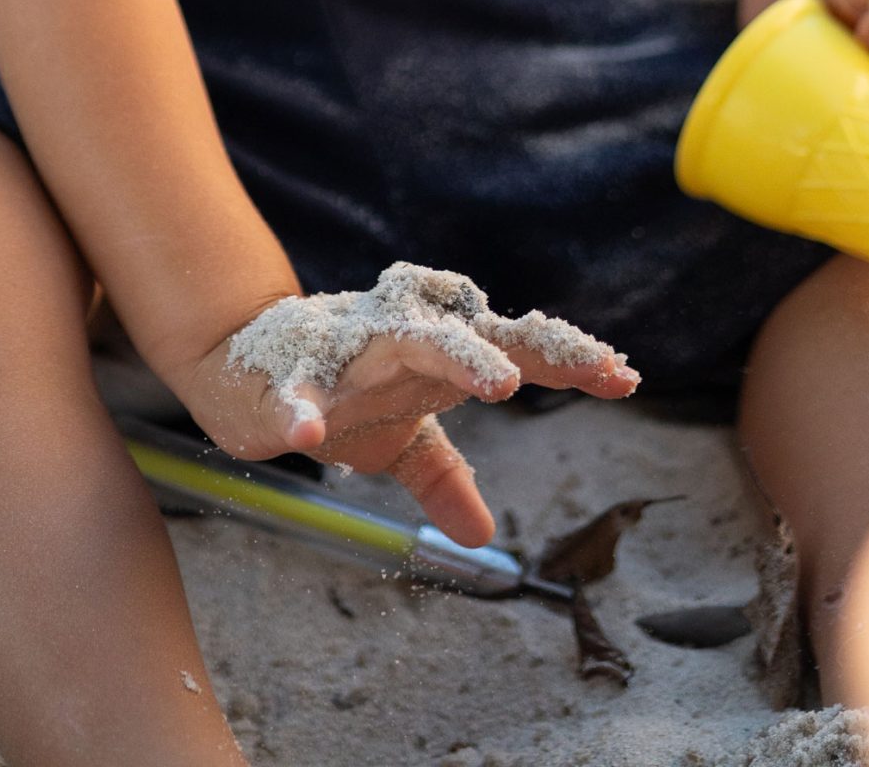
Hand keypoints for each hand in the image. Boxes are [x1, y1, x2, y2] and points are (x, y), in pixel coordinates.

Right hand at [171, 274, 636, 548]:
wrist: (243, 359)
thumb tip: (485, 533)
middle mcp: (401, 342)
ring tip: (497, 384)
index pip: (511, 348)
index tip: (625, 375)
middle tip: (569, 376)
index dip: (567, 358)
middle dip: (518, 349)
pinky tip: (307, 435)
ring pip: (407, 340)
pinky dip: (302, 410)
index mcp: (434, 355)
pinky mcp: (290, 377)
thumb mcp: (396, 438)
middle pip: (469, 334)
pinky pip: (299, 393)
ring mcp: (348, 353)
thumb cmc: (338, 391)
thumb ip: (442, 473)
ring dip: (455, 355)